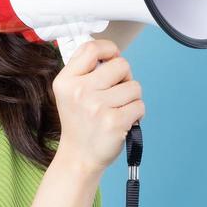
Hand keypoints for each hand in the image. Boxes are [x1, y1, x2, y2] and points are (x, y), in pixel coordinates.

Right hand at [52, 38, 144, 174]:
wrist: (79, 158)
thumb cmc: (80, 123)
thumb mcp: (69, 93)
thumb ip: (84, 70)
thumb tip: (110, 51)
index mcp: (66, 81)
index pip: (91, 48)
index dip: (109, 49)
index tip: (112, 58)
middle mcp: (79, 92)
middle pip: (121, 64)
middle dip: (125, 77)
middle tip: (117, 92)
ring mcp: (97, 107)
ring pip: (134, 86)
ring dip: (132, 98)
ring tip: (118, 110)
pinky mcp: (114, 122)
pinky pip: (139, 105)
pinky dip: (137, 113)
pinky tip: (123, 121)